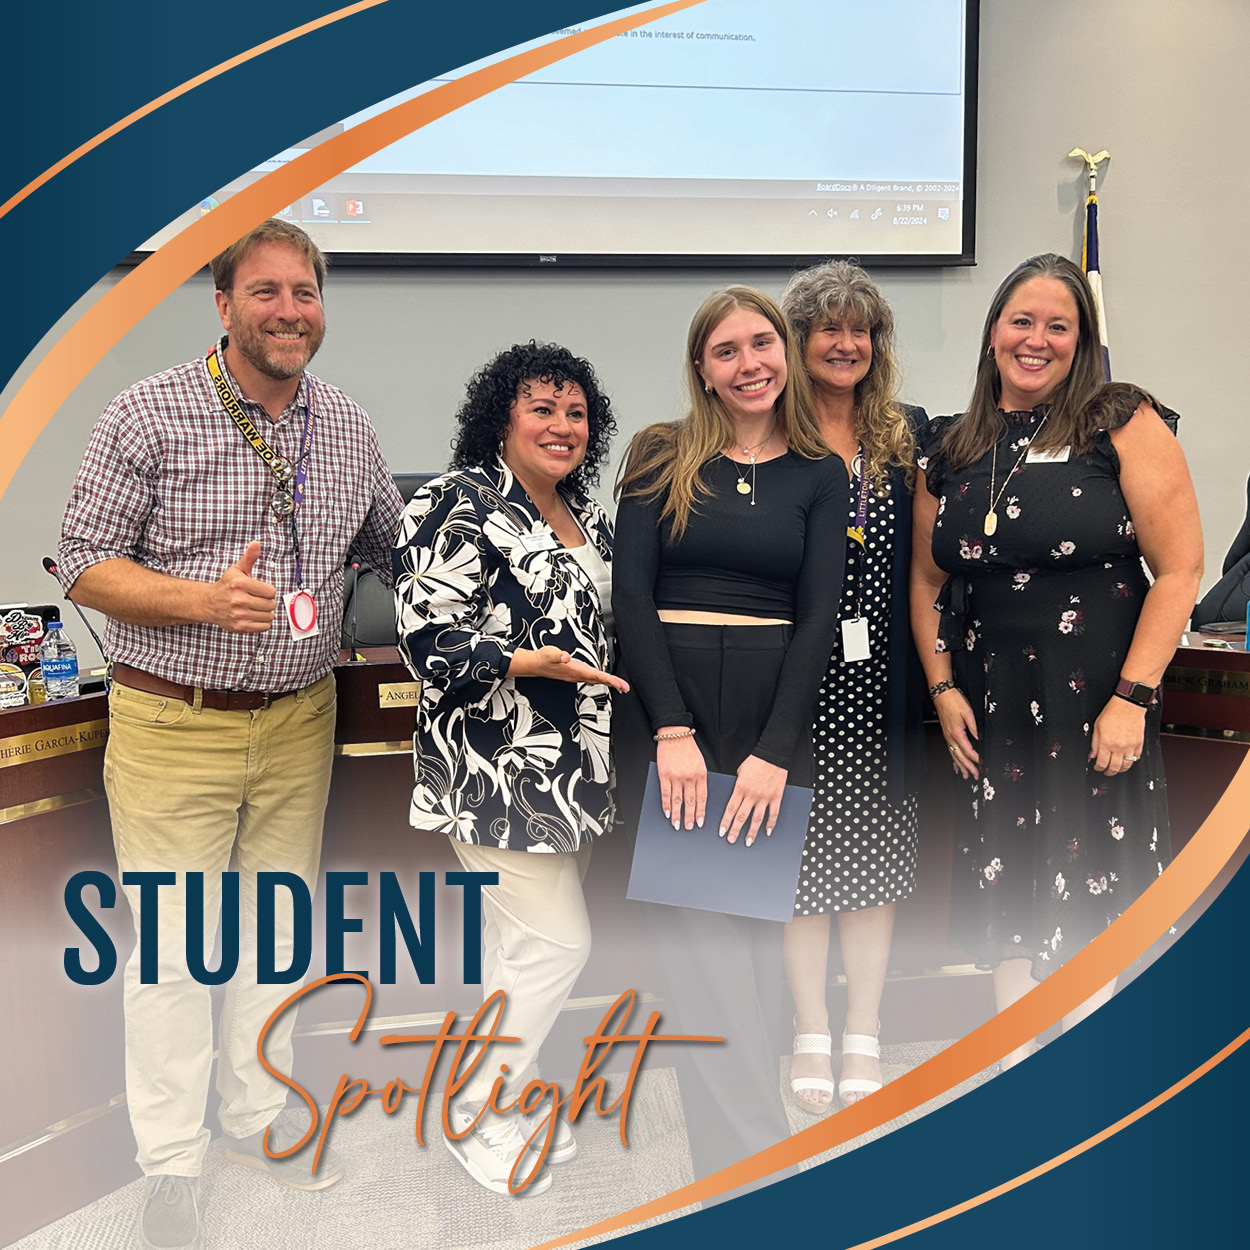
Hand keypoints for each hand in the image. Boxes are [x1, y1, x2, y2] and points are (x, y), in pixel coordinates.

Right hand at [205, 541, 275, 632]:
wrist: (210, 603)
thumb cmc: (227, 585)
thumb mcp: (238, 569)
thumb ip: (249, 557)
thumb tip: (256, 543)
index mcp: (240, 584)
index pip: (271, 591)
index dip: (267, 591)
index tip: (260, 590)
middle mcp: (239, 600)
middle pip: (271, 604)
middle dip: (267, 601)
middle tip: (257, 599)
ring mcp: (239, 614)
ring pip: (269, 616)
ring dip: (266, 612)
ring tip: (255, 607)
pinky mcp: (240, 626)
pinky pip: (264, 627)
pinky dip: (263, 622)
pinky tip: (254, 615)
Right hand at [509, 645, 629, 691]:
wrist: (534, 665)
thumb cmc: (542, 659)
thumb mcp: (549, 654)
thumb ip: (558, 655)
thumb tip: (566, 657)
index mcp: (575, 670)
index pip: (596, 676)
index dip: (610, 680)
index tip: (620, 685)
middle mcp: (577, 675)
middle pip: (599, 680)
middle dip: (613, 684)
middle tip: (626, 688)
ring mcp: (576, 676)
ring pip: (596, 680)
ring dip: (607, 683)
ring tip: (619, 686)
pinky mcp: (574, 673)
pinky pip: (590, 678)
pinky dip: (599, 679)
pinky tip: (602, 680)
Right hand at [657, 731, 705, 829]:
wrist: (675, 734)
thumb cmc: (689, 748)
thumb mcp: (701, 763)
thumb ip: (700, 779)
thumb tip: (698, 797)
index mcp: (701, 774)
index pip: (702, 798)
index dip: (700, 812)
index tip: (699, 822)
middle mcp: (689, 777)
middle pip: (690, 802)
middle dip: (689, 817)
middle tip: (688, 827)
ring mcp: (676, 777)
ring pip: (677, 800)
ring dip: (677, 814)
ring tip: (677, 824)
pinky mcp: (664, 775)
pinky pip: (665, 793)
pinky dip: (666, 805)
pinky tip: (667, 812)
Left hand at [721, 754, 786, 845]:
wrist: (772, 754)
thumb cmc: (755, 760)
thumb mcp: (740, 771)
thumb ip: (737, 785)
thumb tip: (735, 796)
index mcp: (740, 788)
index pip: (731, 809)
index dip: (726, 822)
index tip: (722, 832)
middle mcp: (752, 795)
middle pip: (742, 817)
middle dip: (735, 830)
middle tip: (731, 840)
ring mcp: (765, 797)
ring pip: (757, 819)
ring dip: (751, 832)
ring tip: (748, 841)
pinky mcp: (776, 797)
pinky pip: (773, 813)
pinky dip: (770, 824)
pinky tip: (767, 832)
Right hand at [934, 686, 980, 779]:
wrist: (941, 694)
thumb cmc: (953, 701)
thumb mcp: (968, 713)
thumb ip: (975, 727)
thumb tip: (980, 738)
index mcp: (957, 732)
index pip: (968, 750)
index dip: (975, 758)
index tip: (981, 764)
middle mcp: (950, 736)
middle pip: (960, 756)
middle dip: (968, 767)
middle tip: (975, 774)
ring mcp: (947, 735)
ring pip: (954, 754)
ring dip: (960, 765)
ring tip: (965, 774)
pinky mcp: (946, 733)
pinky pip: (950, 749)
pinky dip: (954, 757)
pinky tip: (957, 761)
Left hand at [1090, 696, 1146, 774]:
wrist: (1128, 705)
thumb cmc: (1112, 712)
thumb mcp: (1097, 727)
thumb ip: (1094, 743)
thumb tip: (1092, 755)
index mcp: (1106, 743)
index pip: (1102, 763)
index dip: (1098, 768)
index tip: (1097, 768)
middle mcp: (1119, 747)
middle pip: (1114, 767)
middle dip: (1109, 772)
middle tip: (1106, 771)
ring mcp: (1130, 746)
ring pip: (1126, 765)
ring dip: (1121, 769)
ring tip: (1117, 769)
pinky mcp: (1139, 743)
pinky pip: (1136, 757)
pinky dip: (1132, 761)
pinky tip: (1127, 760)